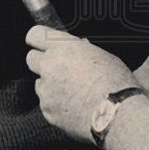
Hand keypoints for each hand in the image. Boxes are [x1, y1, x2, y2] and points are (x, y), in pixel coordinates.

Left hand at [25, 26, 138, 142]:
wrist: (117, 114)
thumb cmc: (116, 82)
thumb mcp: (103, 56)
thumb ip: (82, 51)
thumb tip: (77, 49)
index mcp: (64, 47)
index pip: (35, 35)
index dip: (38, 39)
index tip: (42, 44)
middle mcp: (50, 66)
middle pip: (31, 59)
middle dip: (43, 62)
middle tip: (60, 68)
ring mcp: (46, 90)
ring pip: (40, 83)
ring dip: (50, 85)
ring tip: (74, 92)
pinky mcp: (47, 111)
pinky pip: (46, 104)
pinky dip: (56, 105)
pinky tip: (75, 107)